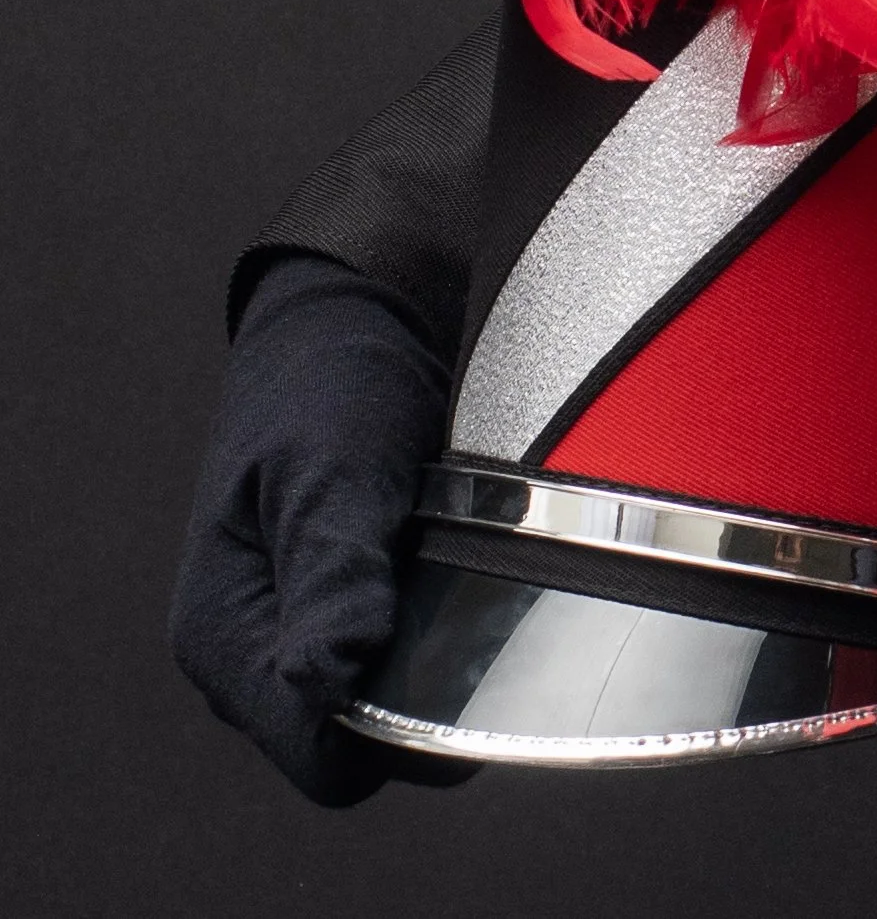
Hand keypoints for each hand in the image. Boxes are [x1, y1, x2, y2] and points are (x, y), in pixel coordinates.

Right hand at [169, 253, 469, 803]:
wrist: (351, 314)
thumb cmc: (330, 381)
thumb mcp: (334, 471)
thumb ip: (333, 577)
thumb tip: (325, 683)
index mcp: (220, 633)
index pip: (314, 755)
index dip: (384, 733)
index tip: (446, 664)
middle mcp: (249, 650)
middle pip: (352, 744)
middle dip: (416, 697)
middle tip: (464, 596)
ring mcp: (293, 631)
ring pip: (381, 706)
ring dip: (431, 660)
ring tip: (455, 568)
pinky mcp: (337, 609)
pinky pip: (393, 660)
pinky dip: (433, 628)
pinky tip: (453, 564)